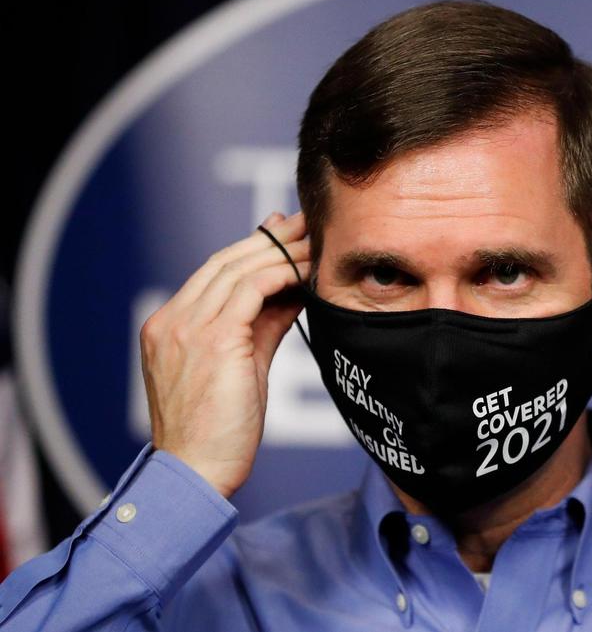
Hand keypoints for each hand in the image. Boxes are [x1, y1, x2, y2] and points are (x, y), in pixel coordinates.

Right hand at [140, 212, 310, 497]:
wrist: (196, 472)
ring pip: (238, 269)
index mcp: (170, 325)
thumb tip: (294, 292)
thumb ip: (263, 326)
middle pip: (226, 262)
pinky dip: (281, 274)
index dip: (254, 249)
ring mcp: (187, 327)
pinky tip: (306, 270)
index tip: (288, 234)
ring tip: (317, 242)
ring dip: (283, 252)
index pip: (215, 273)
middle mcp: (172, 320)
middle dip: (271, 239)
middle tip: (309, 224)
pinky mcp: (212, 339)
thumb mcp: (243, 366)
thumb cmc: (220, 430)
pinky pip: (250, 290)